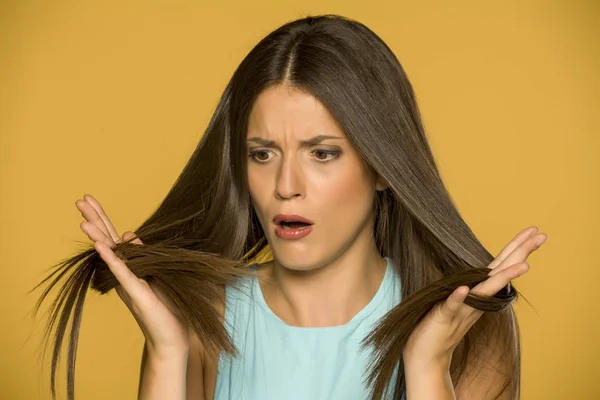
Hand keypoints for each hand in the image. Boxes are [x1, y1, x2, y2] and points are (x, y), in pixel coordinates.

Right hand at [76, 194, 189, 358]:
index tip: (90, 198)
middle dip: (95, 219)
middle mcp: (124, 272)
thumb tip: (129, 234)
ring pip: (110, 255)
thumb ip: (142, 254)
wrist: (170, 337)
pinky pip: (122, 272)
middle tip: (80, 200)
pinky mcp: (136, 293)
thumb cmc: (166, 306)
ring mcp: (128, 282)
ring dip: (98, 237)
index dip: (103, 218)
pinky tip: (101, 246)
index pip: (113, 237)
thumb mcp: (156, 273)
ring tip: (82, 221)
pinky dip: (112, 258)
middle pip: (107, 240)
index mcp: (130, 265)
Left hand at [402, 226, 547, 367]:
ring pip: (484, 291)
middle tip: (542, 236)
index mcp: (477, 292)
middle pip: (500, 273)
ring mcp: (461, 309)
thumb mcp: (456, 300)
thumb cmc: (438, 326)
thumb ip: (468, 287)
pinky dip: (458, 297)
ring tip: (522, 266)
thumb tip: (476, 270)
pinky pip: (452, 306)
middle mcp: (475, 300)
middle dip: (521, 254)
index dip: (515, 248)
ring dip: (502, 278)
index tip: (533, 230)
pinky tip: (464, 288)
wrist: (426, 357)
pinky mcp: (443, 317)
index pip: (499, 267)